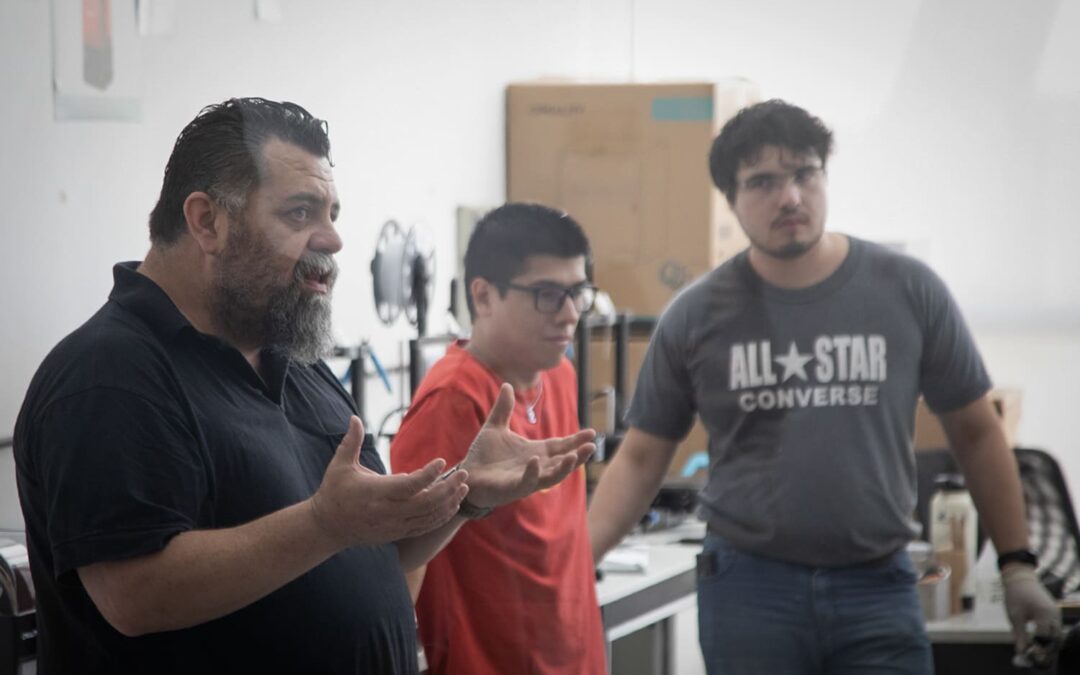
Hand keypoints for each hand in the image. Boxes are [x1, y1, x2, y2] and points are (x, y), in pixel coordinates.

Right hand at [309, 416, 468, 547]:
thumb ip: (351, 441)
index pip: (410, 485)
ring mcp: (395, 525)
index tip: (443, 461)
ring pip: (429, 517)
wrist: (328, 527)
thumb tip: (354, 417)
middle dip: (448, 488)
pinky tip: (453, 503)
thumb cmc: (334, 491)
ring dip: (449, 502)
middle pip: (427, 503)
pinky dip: (441, 516)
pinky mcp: (398, 533)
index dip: (429, 474)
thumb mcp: (339, 465)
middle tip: (463, 473)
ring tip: (464, 486)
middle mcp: (388, 512)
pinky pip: (425, 527)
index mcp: (376, 493)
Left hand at [460, 383, 595, 507]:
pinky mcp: (514, 488)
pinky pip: (527, 481)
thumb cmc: (483, 455)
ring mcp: (527, 478)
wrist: (466, 474)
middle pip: (563, 462)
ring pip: (552, 476)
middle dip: (578, 455)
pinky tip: (536, 460)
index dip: (576, 440)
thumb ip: (503, 408)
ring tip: (574, 456)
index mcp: (535, 452)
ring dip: (564, 467)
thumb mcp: (495, 427)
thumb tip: (506, 384)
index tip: (592, 432)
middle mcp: (536, 466)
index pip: (560, 446)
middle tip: (592, 446)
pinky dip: (533, 472)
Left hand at [1002, 564, 1062, 665]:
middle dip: (1046, 648)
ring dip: (1048, 642)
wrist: (1020, 578)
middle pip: (1055, 639)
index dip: (1038, 649)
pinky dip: (1049, 634)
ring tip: (1036, 646)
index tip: (1030, 654)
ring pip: (1057, 634)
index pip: (1045, 639)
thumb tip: (1022, 652)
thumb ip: (1020, 635)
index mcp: (1044, 615)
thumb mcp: (1015, 616)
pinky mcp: (1055, 611)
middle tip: (1035, 654)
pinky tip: (1039, 636)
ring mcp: (1056, 613)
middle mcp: (1054, 615)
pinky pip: (1055, 627)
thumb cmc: (1015, 595)